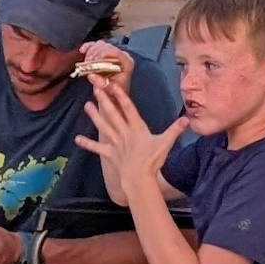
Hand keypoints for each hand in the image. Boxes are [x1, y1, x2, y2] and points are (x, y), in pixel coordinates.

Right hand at [74, 39, 132, 88]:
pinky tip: (83, 50)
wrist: (112, 94)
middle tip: (87, 64)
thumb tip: (92, 75)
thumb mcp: (108, 90)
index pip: (115, 52)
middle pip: (107, 47)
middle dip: (95, 54)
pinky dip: (88, 47)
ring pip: (100, 45)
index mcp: (127, 63)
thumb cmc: (113, 93)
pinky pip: (96, 45)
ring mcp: (114, 53)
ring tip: (86, 63)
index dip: (103, 55)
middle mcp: (122, 56)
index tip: (93, 61)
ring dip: (90, 52)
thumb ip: (101, 83)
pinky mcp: (106, 53)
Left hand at [83, 77, 179, 194]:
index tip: (113, 85)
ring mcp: (115, 143)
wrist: (139, 178)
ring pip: (103, 126)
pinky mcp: (109, 154)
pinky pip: (97, 148)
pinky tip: (77, 138)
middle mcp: (124, 133)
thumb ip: (175, 130)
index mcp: (137, 128)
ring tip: (86, 105)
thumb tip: (187, 119)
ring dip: (94, 116)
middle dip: (104, 100)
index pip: (128, 108)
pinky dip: (87, 144)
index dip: (120, 96)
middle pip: (112, 114)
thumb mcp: (166, 143)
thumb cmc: (153, 161)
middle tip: (95, 88)